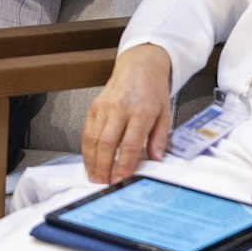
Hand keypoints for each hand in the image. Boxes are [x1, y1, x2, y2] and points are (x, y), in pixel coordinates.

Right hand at [81, 45, 173, 184]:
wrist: (139, 67)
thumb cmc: (152, 91)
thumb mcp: (165, 113)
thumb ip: (160, 138)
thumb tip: (155, 159)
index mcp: (140, 112)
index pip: (129, 144)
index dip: (123, 165)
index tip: (120, 179)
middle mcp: (119, 109)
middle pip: (107, 143)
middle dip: (103, 167)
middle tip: (103, 183)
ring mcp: (104, 108)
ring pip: (93, 139)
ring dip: (92, 161)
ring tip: (94, 177)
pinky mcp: (94, 107)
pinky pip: (86, 132)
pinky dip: (86, 149)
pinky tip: (89, 161)